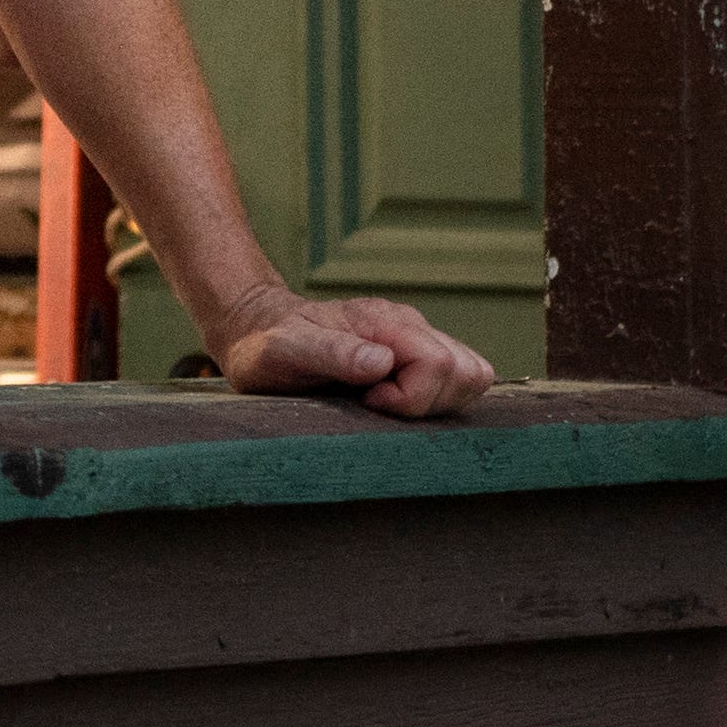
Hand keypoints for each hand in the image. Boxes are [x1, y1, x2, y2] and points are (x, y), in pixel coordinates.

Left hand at [203, 291, 493, 416]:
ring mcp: (415, 342)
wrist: (257, 328)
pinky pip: (454, 383)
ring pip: (470, 378)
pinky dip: (431, 403)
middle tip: (374, 404)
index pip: (442, 364)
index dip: (411, 398)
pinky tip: (387, 403)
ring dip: (433, 404)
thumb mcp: (285, 350)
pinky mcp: (413, 359)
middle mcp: (410, 328)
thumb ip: (332, 353)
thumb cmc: (266, 344)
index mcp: (387, 323)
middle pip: (467, 372)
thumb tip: (383, 363)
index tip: (368, 401)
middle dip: (428, 404)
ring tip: (381, 403)